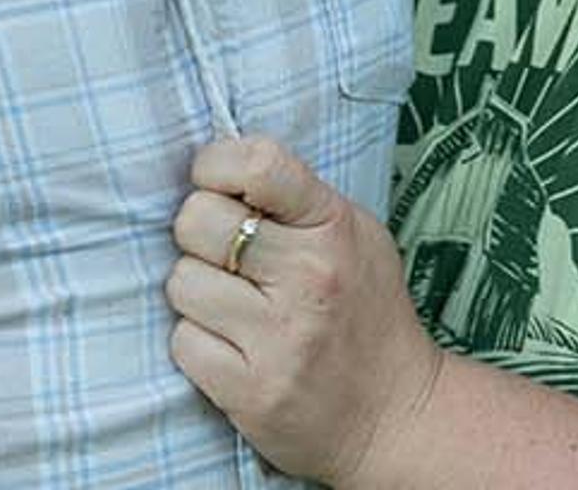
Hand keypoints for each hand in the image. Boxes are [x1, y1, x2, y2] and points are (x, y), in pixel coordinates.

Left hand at [166, 134, 448, 487]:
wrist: (396, 415)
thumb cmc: (365, 313)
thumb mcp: (354, 236)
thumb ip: (294, 201)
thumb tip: (215, 169)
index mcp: (334, 227)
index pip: (257, 163)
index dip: (215, 165)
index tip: (213, 183)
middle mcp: (309, 277)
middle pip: (196, 220)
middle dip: (199, 235)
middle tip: (226, 257)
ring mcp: (279, 338)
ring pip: (181, 282)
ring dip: (197, 293)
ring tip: (235, 307)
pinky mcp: (250, 391)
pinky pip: (181, 341)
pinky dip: (198, 343)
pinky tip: (233, 347)